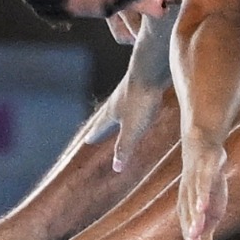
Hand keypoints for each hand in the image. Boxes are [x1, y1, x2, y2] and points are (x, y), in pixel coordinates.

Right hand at [84, 13, 172, 171]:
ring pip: (120, 104)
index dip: (95, 135)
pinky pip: (135, 96)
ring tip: (116, 115)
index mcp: (113, 112)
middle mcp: (118, 100)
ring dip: (116, 112)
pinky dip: (132, 103)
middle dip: (101, 123)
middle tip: (95, 129)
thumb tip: (116, 168)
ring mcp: (130, 90)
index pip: (100, 126)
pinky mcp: (144, 84)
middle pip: (106, 114)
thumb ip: (124, 148)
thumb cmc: (141, 101)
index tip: (87, 141)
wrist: (152, 70)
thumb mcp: (132, 129)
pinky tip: (141, 101)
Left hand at [177, 139, 227, 239]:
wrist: (203, 149)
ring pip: (193, 203)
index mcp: (188, 208)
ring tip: (196, 231)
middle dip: (190, 233)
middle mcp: (188, 198)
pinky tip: (202, 206)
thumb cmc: (206, 186)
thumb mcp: (209, 213)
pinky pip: (202, 185)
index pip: (189, 228)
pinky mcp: (204, 172)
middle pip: (189, 218)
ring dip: (195, 217)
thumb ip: (204, 236)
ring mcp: (195, 184)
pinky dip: (201, 196)